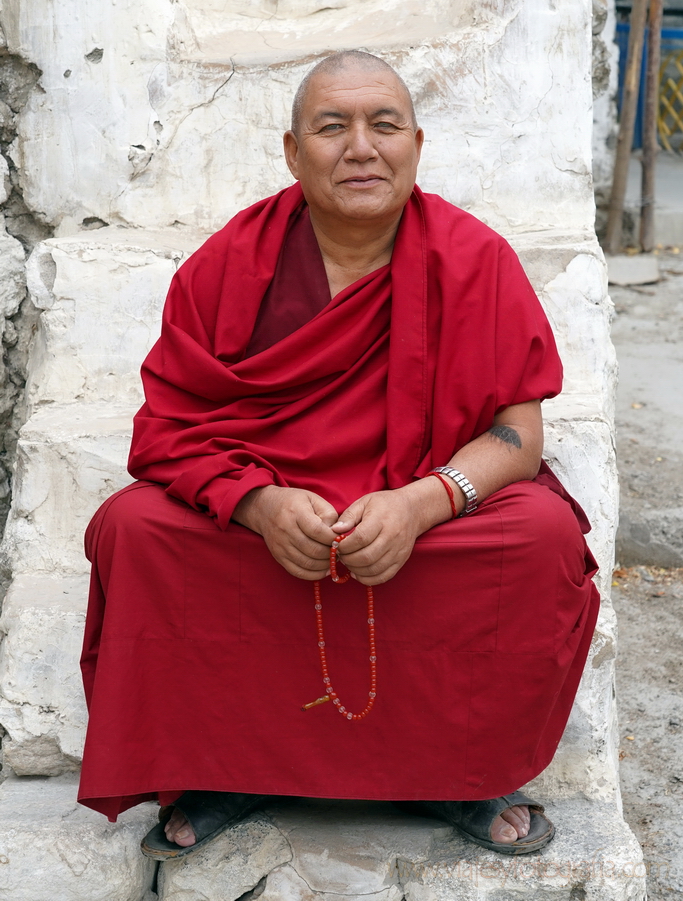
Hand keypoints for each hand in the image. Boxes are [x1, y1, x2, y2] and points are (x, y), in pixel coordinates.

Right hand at [233, 485, 337, 579]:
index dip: (332, 539)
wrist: (265, 508)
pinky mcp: (278, 556)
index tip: (341, 540)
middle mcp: (286, 530)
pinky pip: (297, 571)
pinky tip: (324, 569)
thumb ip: (328, 514)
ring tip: (334, 560)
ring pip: (307, 563)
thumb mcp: (314, 499)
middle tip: (340, 552)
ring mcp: (280, 545)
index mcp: (296, 512)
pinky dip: (313, 574)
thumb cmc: (295, 502)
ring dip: (325, 565)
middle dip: (331, 554)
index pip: (317, 531)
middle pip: (313, 549)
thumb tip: (337, 534)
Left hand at [331, 479, 451, 585]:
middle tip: (340, 555)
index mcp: (381, 520)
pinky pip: (384, 576)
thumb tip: (334, 530)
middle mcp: (392, 537)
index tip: (336, 545)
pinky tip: (357, 573)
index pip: (360, 538)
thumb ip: (349, 516)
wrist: (413, 510)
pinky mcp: (401, 560)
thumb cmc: (385, 505)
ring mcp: (398, 551)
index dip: (345, 546)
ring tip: (348, 562)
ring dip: (356, 569)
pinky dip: (368, 579)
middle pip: (366, 557)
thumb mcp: (365, 502)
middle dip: (348, 559)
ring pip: (374, 569)